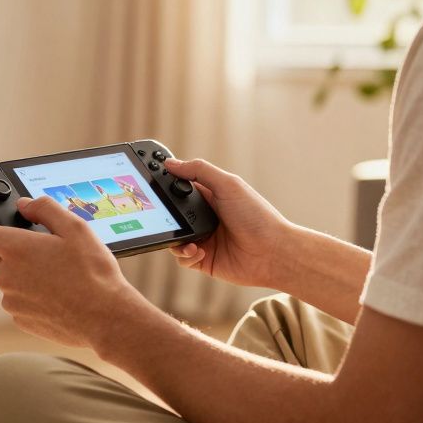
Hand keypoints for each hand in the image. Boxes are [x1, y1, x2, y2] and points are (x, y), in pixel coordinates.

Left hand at [0, 196, 153, 347]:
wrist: (106, 318)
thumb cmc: (93, 273)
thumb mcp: (75, 228)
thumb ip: (45, 209)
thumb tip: (25, 205)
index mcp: (15, 248)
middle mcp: (6, 275)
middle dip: (6, 248)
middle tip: (36, 249)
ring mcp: (11, 300)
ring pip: (5, 279)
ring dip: (20, 274)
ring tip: (54, 275)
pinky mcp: (20, 319)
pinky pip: (17, 301)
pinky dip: (30, 296)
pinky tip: (56, 295)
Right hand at [163, 158, 294, 288]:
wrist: (273, 253)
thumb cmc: (256, 216)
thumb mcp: (228, 185)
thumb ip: (199, 170)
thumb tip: (169, 163)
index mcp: (210, 196)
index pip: (180, 188)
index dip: (165, 185)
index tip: (149, 181)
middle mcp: (205, 218)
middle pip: (172, 214)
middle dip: (166, 216)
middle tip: (162, 216)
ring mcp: (204, 239)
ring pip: (173, 237)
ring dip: (176, 239)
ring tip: (190, 241)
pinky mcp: (203, 260)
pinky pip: (182, 258)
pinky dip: (186, 255)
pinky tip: (200, 252)